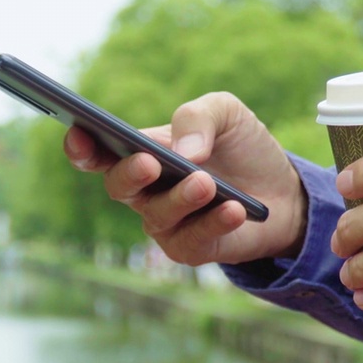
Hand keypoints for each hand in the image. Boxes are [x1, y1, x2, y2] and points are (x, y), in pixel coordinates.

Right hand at [64, 92, 306, 265]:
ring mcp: (164, 222)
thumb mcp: (226, 113)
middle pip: (119, 186)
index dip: (81, 146)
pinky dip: (213, 223)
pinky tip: (234, 210)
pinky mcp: (189, 248)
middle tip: (150, 162)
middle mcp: (144, 190)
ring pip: (158, 215)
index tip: (79, 134)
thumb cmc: (241, 148)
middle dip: (131, 173)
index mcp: (141, 152)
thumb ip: (198, 117)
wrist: (283, 190)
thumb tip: (184, 152)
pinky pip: (193, 239)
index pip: (98, 152)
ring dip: (181, 198)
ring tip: (206, 183)